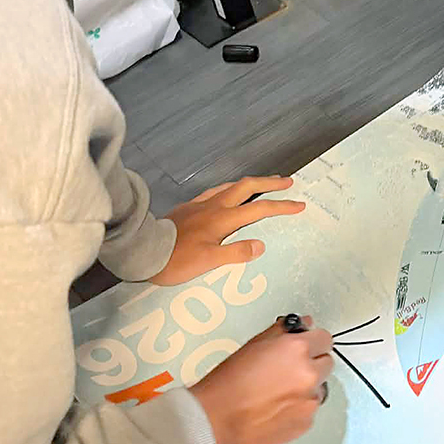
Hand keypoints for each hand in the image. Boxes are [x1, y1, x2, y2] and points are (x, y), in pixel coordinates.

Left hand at [150, 176, 303, 285]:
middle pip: (247, 187)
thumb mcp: (208, 261)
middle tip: (287, 181)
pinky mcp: (187, 207)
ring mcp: (199, 205)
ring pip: (230, 186)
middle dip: (269, 183)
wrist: (143, 251)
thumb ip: (236, 252)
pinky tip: (225, 194)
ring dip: (250, 184)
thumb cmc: (176, 260)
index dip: (281, 206)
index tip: (299, 204)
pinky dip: (228, 190)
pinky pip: (214, 192)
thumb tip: (261, 244)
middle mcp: (214, 206)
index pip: (259, 209)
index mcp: (223, 219)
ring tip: (261, 184)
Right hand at [191, 317, 332, 443]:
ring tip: (278, 394)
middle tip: (288, 371)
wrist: (216, 422)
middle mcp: (309, 374)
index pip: (325, 338)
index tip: (305, 347)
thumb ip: (283, 332)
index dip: (313, 342)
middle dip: (312, 364)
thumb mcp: (254, 345)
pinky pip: (310, 410)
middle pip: (327, 363)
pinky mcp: (306, 423)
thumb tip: (303, 325)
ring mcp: (310, 401)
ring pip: (319, 388)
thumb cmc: (228, 382)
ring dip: (306, 388)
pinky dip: (299, 408)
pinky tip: (275, 410)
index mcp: (297, 349)